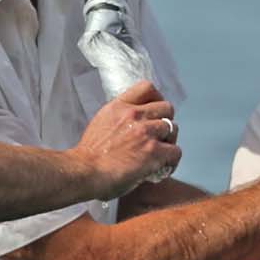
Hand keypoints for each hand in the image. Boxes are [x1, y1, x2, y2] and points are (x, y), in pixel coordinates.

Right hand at [72, 80, 181, 197]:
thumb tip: (129, 126)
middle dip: (165, 121)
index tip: (154, 111)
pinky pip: (176, 151)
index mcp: (119, 106)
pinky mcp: (154, 151)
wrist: (83, 172)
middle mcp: (134, 114)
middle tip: (159, 137)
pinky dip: (171, 161)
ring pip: (173, 128)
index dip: (156, 98)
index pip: (147, 88)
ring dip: (169, 142)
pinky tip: (162, 168)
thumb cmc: (88, 156)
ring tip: (161, 155)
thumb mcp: (100, 124)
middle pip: (167, 107)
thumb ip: (118, 119)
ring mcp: (145, 132)